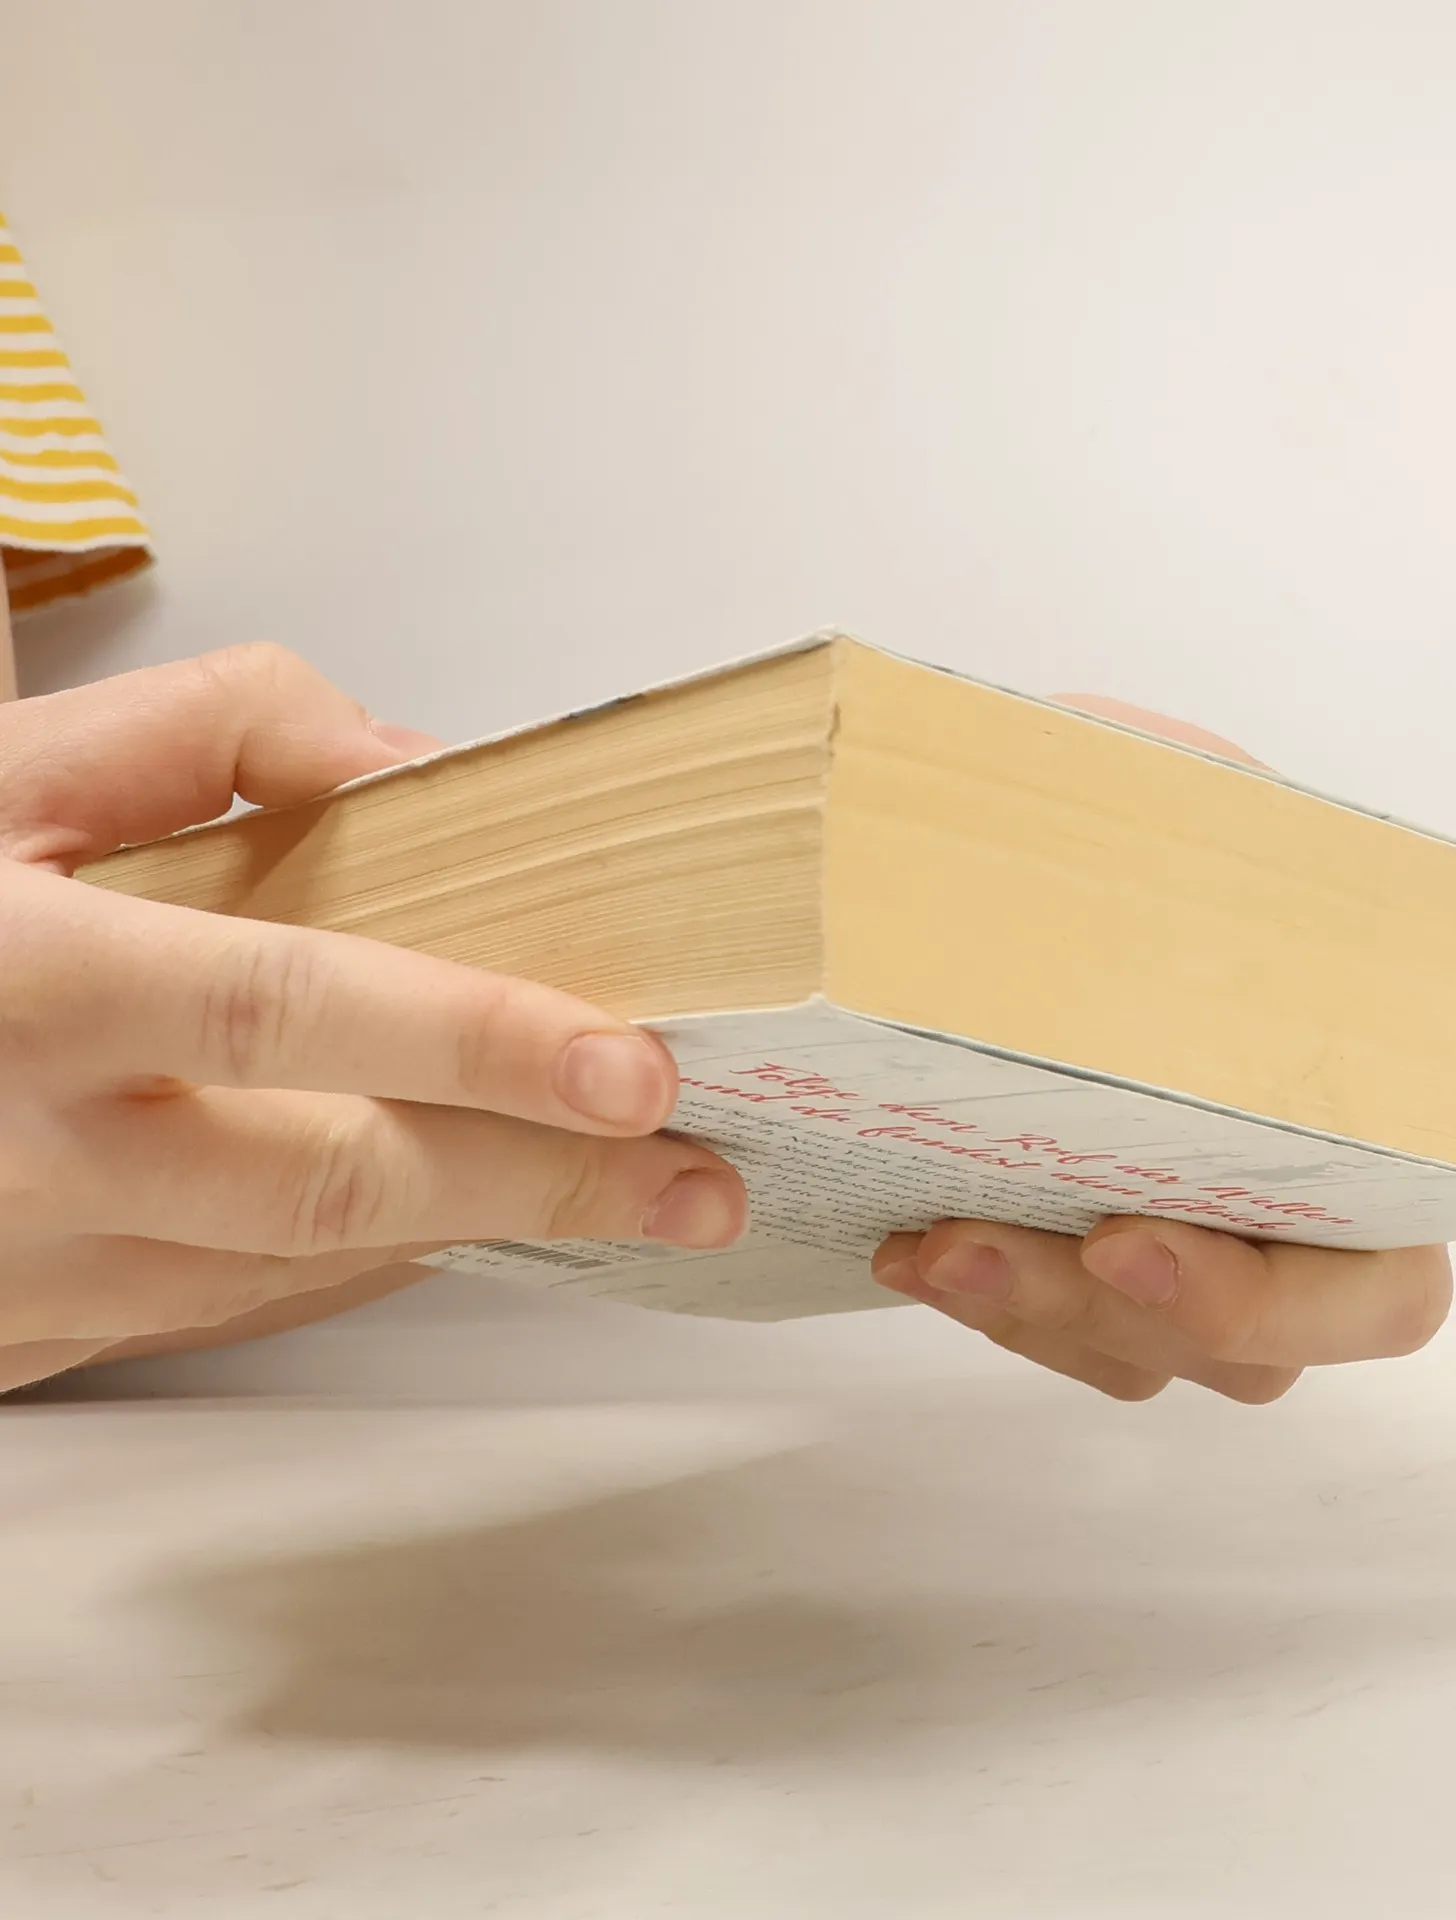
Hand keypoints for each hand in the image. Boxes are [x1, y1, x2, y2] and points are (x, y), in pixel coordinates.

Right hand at [0, 645, 746, 1391]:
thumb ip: (214, 730)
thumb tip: (421, 769)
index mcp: (23, 982)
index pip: (289, 1012)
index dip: (468, 1039)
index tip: (631, 1069)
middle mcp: (32, 1148)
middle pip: (333, 1183)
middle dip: (539, 1189)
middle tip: (703, 1185)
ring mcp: (31, 1263)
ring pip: (303, 1265)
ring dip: (482, 1233)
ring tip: (638, 1201)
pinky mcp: (33, 1329)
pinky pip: (240, 1305)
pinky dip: (373, 1263)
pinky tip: (473, 1217)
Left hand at [874, 695, 1455, 1403]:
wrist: (981, 841)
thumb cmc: (1140, 832)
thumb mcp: (1230, 831)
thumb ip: (1378, 926)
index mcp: (1359, 1136)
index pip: (1391, 1282)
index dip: (1310, 1297)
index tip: (1160, 1232)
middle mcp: (1282, 1222)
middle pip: (1272, 1349)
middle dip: (1178, 1308)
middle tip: (1092, 1240)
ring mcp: (1173, 1255)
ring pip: (1146, 1357)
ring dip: (1046, 1308)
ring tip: (946, 1233)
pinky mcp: (1063, 1261)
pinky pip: (1050, 1334)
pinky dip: (987, 1297)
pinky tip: (915, 1235)